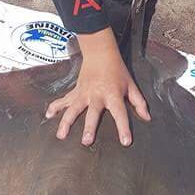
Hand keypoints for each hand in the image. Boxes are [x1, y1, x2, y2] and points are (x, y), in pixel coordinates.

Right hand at [45, 28, 149, 145]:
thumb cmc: (117, 70)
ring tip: (61, 135)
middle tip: (86, 141)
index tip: (125, 141)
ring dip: (66, 122)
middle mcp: (97, 96)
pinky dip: (55, 107)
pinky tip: (48, 115)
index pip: (120, 114)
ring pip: (73, 109)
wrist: (100, 53)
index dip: (123, 128)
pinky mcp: (76, 91)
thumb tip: (147, 118)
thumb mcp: (131, 85)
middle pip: (93, 113)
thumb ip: (139, 102)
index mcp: (113, 95)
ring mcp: (84, 93)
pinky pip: (64, 100)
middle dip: (89, 127)